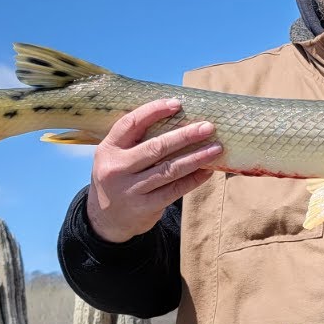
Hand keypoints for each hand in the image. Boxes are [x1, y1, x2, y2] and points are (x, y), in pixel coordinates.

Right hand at [87, 98, 222, 242]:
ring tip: (216, 148)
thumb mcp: (116, 157)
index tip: (177, 104)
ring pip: (170, 169)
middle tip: (208, 127)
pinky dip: (194, 179)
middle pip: (156, 147)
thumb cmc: (119, 177)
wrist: (106, 220)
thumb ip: (136, 141)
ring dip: (196, 157)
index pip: (131, 123)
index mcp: (108, 149)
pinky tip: (208, 170)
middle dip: (186, 135)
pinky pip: (175, 190)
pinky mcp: (145, 207)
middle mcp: (117, 168)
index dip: (154, 111)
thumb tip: (178, 118)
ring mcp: (131, 189)